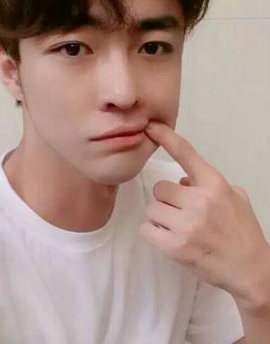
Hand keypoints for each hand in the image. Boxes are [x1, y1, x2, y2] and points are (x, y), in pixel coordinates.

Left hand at [139, 121, 269, 302]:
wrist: (250, 270)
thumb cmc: (242, 231)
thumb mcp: (235, 198)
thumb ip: (208, 183)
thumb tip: (180, 179)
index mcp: (214, 185)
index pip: (186, 154)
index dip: (167, 137)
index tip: (151, 127)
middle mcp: (200, 201)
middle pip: (159, 188)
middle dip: (167, 199)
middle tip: (180, 212)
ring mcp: (186, 224)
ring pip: (152, 208)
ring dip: (160, 217)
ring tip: (177, 227)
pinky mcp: (175, 246)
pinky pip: (146, 229)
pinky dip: (153, 233)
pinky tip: (168, 238)